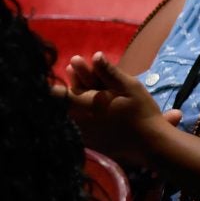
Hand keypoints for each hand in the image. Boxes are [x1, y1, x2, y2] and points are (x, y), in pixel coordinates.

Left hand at [52, 53, 182, 166]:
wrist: (149, 144)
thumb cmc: (141, 113)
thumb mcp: (130, 87)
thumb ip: (110, 72)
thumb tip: (95, 55)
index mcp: (87, 103)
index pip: (58, 94)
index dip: (50, 86)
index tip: (50, 75)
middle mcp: (80, 119)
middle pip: (63, 101)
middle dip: (67, 84)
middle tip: (72, 66)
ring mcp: (83, 132)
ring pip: (68, 114)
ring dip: (70, 99)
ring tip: (76, 80)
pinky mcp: (89, 142)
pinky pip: (75, 127)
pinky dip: (75, 116)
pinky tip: (82, 109)